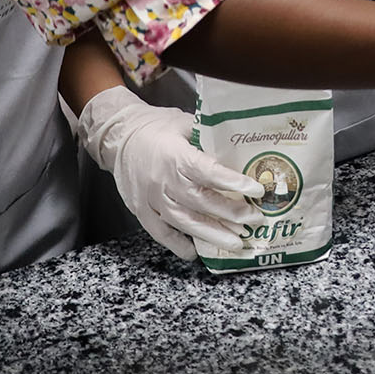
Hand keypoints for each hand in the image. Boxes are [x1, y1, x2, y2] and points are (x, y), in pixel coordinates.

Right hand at [71, 87, 262, 261]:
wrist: (118, 135)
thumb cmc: (156, 127)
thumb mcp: (185, 122)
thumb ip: (209, 137)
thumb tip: (240, 149)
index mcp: (175, 155)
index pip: (207, 172)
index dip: (232, 182)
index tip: (256, 190)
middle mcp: (162, 180)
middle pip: (200, 202)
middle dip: (230, 214)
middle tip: (254, 220)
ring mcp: (150, 199)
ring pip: (184, 222)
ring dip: (211, 234)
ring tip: (236, 242)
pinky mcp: (140, 211)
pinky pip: (161, 233)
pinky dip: (178, 244)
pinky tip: (196, 252)